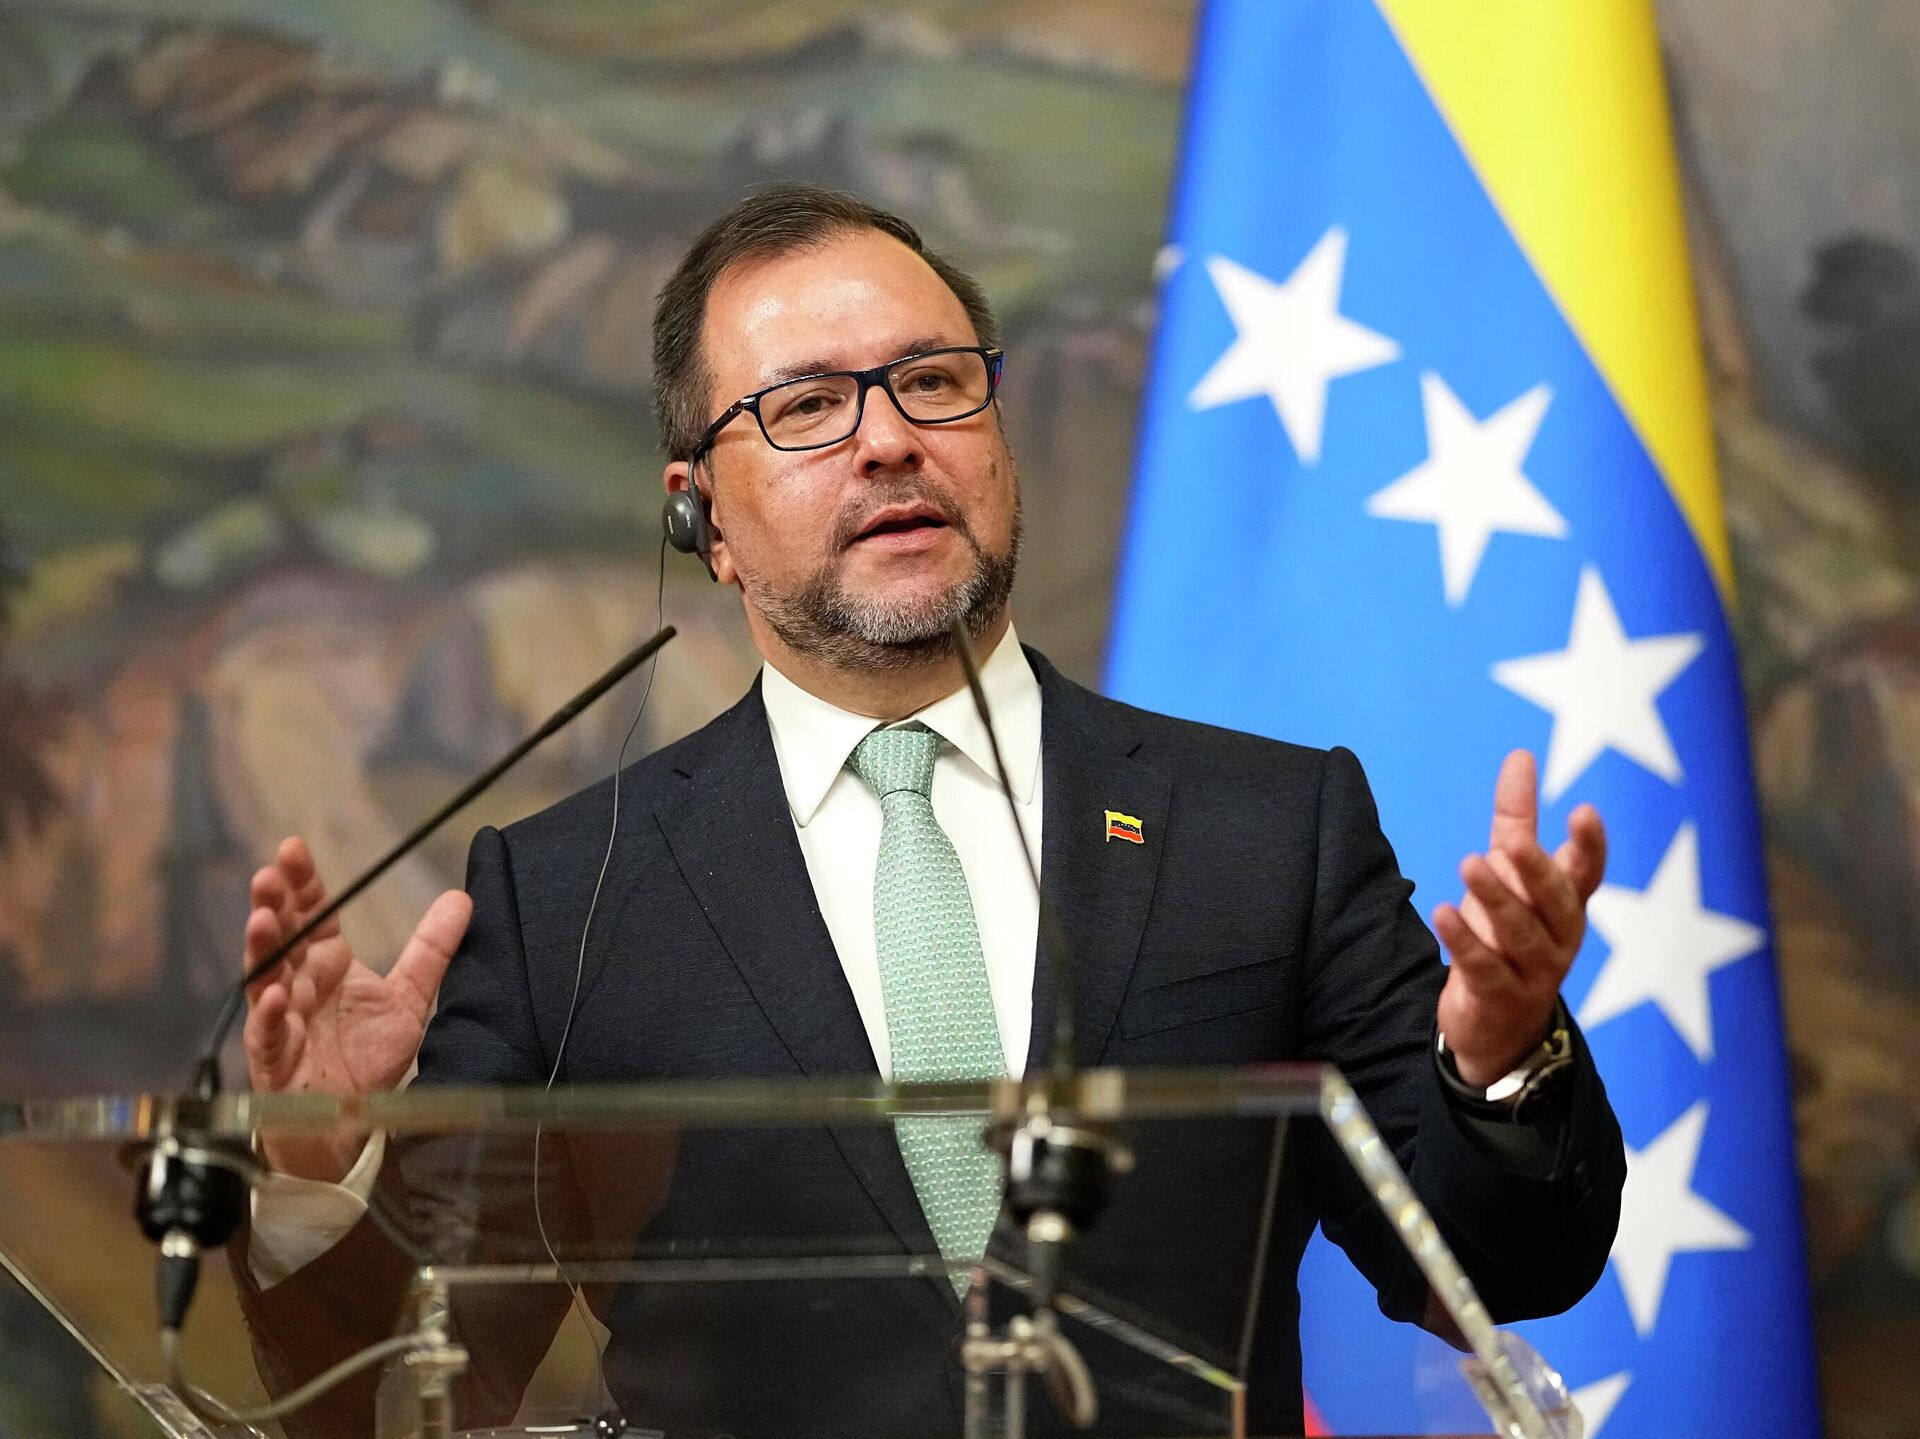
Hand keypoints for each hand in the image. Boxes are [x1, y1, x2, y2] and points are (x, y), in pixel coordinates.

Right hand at [242, 835, 471, 1180]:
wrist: (354, 1120)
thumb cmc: (369, 1057)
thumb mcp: (410, 997)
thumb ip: (432, 949)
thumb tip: (462, 897)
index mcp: (328, 964)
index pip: (314, 914)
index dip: (304, 883)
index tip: (293, 848)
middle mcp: (300, 985)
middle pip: (283, 938)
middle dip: (273, 905)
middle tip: (269, 875)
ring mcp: (282, 1020)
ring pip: (264, 978)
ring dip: (262, 949)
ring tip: (261, 920)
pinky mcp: (276, 1059)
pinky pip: (269, 1034)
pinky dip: (269, 1014)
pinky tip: (273, 995)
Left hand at [1432, 750, 1605, 1087]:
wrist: (1499, 1025)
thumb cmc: (1509, 934)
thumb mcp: (1511, 875)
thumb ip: (1517, 819)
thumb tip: (1521, 755)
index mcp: (1566, 904)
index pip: (1587, 873)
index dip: (1590, 845)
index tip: (1584, 811)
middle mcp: (1560, 938)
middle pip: (1556, 902)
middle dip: (1538, 871)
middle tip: (1515, 843)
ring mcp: (1534, 972)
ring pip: (1521, 934)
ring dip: (1497, 900)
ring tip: (1469, 865)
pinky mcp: (1499, 996)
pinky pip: (1484, 967)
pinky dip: (1465, 941)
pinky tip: (1443, 913)